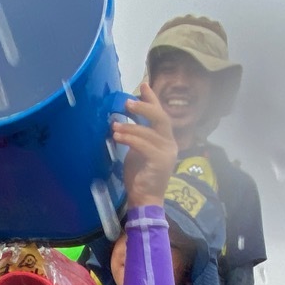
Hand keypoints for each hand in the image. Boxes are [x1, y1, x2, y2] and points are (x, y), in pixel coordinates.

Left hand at [112, 82, 176, 208]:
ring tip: (114, 126)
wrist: (145, 199)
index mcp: (165, 140)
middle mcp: (170, 143)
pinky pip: (144, 144)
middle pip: (161, 118)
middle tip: (128, 102)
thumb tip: (121, 121)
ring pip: (149, 131)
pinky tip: (117, 137)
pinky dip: (130, 138)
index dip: (152, 99)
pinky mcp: (161, 161)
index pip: (160, 115)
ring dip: (129, 126)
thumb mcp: (136, 151)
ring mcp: (167, 152)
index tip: (143, 85)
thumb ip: (136, 136)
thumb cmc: (139, 176)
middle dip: (144, 107)